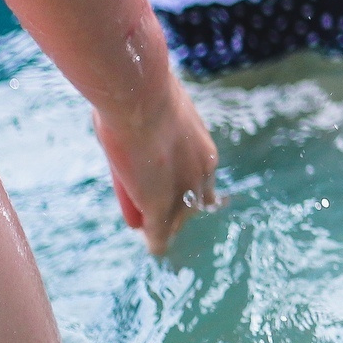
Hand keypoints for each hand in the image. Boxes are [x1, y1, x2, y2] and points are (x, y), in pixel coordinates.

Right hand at [95, 78, 217, 253]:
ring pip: (176, 219)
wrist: (139, 95)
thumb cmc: (143, 93)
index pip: (199, 178)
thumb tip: (139, 104)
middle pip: (196, 203)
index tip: (170, 187)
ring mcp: (181, 190)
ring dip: (164, 227)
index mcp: (204, 151)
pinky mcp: (159, 205)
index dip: (185, 187)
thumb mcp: (155, 108)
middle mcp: (201, 175)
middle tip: (160, 215)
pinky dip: (157, 241)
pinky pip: (159, 232)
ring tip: (151, 231)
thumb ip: (154, 116)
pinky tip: (156, 248)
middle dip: (180, 211)